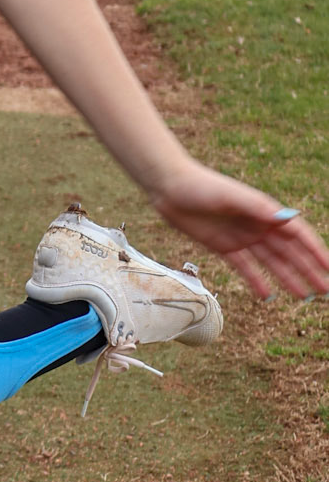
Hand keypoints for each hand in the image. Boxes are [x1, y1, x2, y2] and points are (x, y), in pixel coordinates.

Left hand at [151, 160, 328, 300]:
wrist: (168, 187)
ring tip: (305, 296)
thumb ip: (258, 208)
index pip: (298, 234)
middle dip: (308, 269)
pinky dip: (256, 281)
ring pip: (271, 262)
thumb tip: (288, 218)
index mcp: (264, 211)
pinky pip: (245, 267)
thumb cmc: (201, 186)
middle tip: (325, 290)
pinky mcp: (223, 246)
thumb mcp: (231, 196)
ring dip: (288, 278)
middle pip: (289, 251)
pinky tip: (267, 295)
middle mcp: (257, 225)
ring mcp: (241, 237)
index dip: (316, 251)